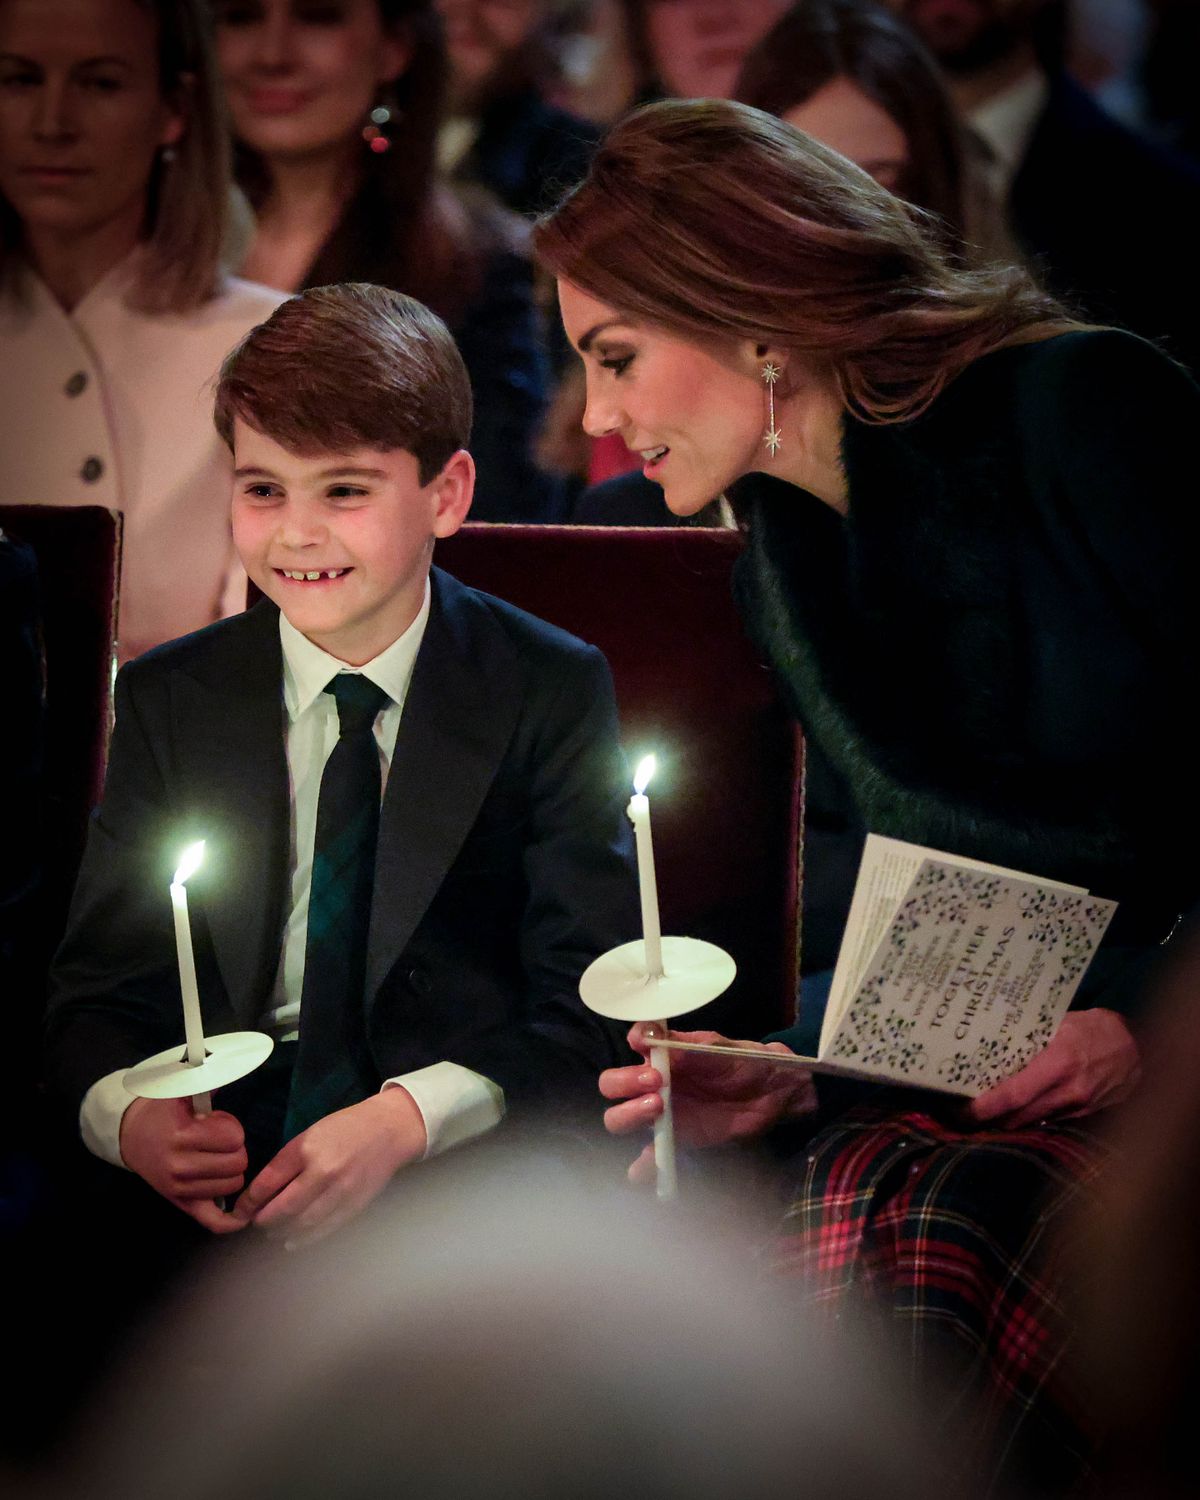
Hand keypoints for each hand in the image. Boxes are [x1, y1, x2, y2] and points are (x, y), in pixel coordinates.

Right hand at [119, 1096, 247, 1233]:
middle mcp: (180, 1165)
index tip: (217, 1124)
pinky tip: (242, 1213)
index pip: (233, 1138)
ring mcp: (180, 1188)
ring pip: (232, 1186)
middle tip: (217, 1142)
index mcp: (181, 1135)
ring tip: (213, 1158)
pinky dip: (230, 1220)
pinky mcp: (180, 1203)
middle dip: (235, 1149)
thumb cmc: (161, 1111)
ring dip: (231, 1171)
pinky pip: (212, 1221)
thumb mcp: (181, 1092)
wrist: (130, 1136)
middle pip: (237, 1164)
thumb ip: (207, 1083)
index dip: (232, 1128)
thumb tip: (235, 1066)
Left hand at [230, 1088, 426, 1246]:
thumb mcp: (310, 1135)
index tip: (239, 1211)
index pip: (269, 1182)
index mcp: (308, 1148)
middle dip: (264, 1220)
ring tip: (273, 1232)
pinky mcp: (355, 1206)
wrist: (389, 1131)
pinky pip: (324, 1229)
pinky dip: (305, 1239)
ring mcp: (341, 1191)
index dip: (250, 1201)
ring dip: (282, 1232)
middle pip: (284, 1208)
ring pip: (303, 1223)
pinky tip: (293, 1241)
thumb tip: (261, 1193)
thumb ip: (287, 1162)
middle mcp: (324, 1171)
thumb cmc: (346, 1128)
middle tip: (256, 1223)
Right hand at [599, 1023, 816, 1183]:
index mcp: (662, 1054)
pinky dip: (643, 1166)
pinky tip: (648, 1166)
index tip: (649, 1055)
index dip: (633, 1048)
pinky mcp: (675, 1140)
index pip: (629, 1048)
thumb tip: (646, 1036)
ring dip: (628, 1116)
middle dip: (624, 1085)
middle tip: (657, 1088)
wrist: (773, 1092)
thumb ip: (684, 1045)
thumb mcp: (717, 1047)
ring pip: (620, 1119)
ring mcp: (661, 1114)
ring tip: (659, 1111)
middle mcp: (653, 1082)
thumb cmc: (743, 1061)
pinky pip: (650, 1156)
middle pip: (612, 1086)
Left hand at [965, 1009, 1141, 1128]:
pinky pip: (1047, 1122)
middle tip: (958, 1115)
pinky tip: (1011, 1112)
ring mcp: (1078, 1107)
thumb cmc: (1095, 1028)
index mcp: (1060, 1062)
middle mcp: (1069, 1091)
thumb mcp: (1060, 1024)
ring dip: (1004, 1122)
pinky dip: (1027, 1119)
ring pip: (1030, 1123)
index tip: (960, 1110)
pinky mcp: (1084, 1115)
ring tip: (979, 1114)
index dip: (984, 1107)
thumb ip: (1030, 1037)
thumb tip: (990, 1041)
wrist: (1139, 1049)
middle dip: (986, 1120)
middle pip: (1017, 1117)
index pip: (1013, 1095)